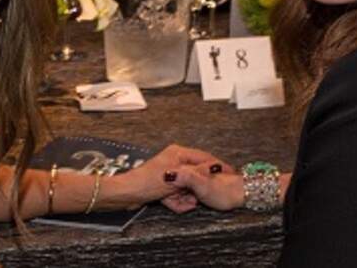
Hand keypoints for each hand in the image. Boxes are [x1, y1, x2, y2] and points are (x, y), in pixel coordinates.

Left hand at [114, 144, 230, 211]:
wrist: (128, 193)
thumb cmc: (149, 182)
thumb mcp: (178, 177)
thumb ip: (197, 172)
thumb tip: (213, 168)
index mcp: (179, 153)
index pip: (205, 158)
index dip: (217, 167)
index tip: (229, 175)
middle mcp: (175, 160)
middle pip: (195, 175)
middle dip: (195, 190)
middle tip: (197, 199)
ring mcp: (170, 173)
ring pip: (187, 187)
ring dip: (184, 198)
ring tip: (180, 203)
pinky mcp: (164, 184)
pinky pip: (177, 193)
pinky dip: (176, 200)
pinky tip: (172, 204)